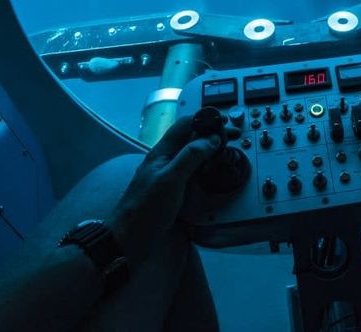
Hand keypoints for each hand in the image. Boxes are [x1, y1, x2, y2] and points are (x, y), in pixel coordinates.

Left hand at [107, 116, 236, 265]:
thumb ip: (190, 156)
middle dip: (211, 134)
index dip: (205, 120)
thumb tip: (211, 138)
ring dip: (209, 150)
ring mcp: (168, 175)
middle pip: (190, 138)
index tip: (225, 123)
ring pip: (192, 155)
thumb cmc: (145, 210)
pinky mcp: (172, 190)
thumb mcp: (171, 179)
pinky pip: (191, 172)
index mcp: (162, 152)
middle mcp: (165, 160)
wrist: (129, 240)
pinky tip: (212, 173)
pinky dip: (205, 167)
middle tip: (232, 138)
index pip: (185, 124)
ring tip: (226, 152)